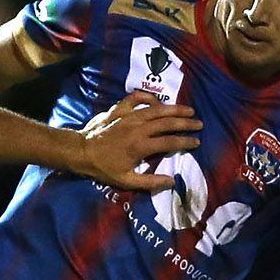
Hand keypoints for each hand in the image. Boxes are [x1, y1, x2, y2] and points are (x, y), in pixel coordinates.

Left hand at [77, 94, 201, 191]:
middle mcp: (138, 127)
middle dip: (186, 123)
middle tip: (199, 124)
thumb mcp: (125, 180)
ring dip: (174, 109)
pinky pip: (137, 98)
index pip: (170, 142)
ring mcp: (129, 116)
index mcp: (141, 145)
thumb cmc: (102, 168)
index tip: (196, 142)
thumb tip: (172, 181)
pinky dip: (148, 97)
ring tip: (188, 110)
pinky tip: (157, 100)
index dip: (185, 142)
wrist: (80, 151)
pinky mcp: (119, 109)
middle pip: (168, 122)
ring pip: (157, 108)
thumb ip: (149, 182)